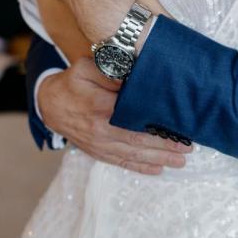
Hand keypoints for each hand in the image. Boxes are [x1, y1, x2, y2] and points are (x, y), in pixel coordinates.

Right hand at [38, 58, 191, 174]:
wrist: (49, 105)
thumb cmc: (72, 82)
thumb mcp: (86, 68)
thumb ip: (108, 72)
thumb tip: (132, 79)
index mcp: (100, 107)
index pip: (135, 116)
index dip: (158, 124)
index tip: (180, 126)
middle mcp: (101, 130)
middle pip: (138, 140)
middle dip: (164, 146)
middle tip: (187, 148)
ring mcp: (99, 144)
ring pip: (132, 155)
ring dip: (157, 159)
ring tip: (179, 161)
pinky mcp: (97, 152)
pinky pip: (121, 162)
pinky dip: (140, 167)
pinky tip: (157, 170)